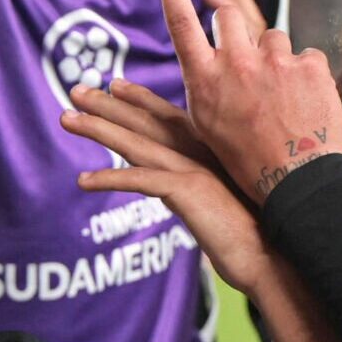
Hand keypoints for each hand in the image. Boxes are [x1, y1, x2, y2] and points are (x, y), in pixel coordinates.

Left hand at [62, 80, 273, 293]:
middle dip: (108, 104)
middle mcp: (200, 153)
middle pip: (145, 122)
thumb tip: (185, 191)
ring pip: (136, 143)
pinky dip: (110, 179)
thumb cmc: (256, 234)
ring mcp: (194, 169)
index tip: (114, 85)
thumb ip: (203, 188)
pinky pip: (140, 180)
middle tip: (77, 89)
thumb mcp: (225, 201)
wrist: (275, 256)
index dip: (140, 100)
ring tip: (66, 118)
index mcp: (210, 151)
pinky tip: (82, 182)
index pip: (168, 117)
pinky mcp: (188, 191)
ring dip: (98, 128)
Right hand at [155, 0, 341, 205]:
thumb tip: (204, 59)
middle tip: (248, 62)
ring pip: (272, 37)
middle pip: (228, 16)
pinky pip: (307, 57)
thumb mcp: (206, 124)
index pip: (180, 22)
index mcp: (204, 80)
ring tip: (283, 100)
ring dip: (276, 59)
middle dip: (236, 29)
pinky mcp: (311, 66)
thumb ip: (205, 83)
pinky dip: (307, 76)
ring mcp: (275, 61)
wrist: (296, 184)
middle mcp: (235, 63)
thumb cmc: (246, 159)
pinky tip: (307, 105)